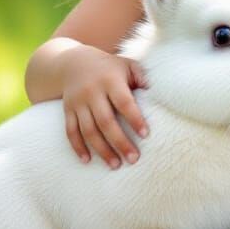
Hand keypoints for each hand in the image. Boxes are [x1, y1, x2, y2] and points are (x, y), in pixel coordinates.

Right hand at [60, 46, 149, 168]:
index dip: (134, 119)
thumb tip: (161, 94)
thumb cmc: (111, 67)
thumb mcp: (128, 65)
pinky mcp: (67, 111)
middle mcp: (92, 92)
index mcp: (110, 80)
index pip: (124, 102)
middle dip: (120, 142)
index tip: (145, 135)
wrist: (74, 63)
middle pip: (106, 121)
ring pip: (88, 130)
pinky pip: (70, 132)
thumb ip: (143, 77)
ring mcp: (78, 103)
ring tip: (115, 165)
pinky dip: (78, 147)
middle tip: (133, 159)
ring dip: (102, 150)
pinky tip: (87, 161)